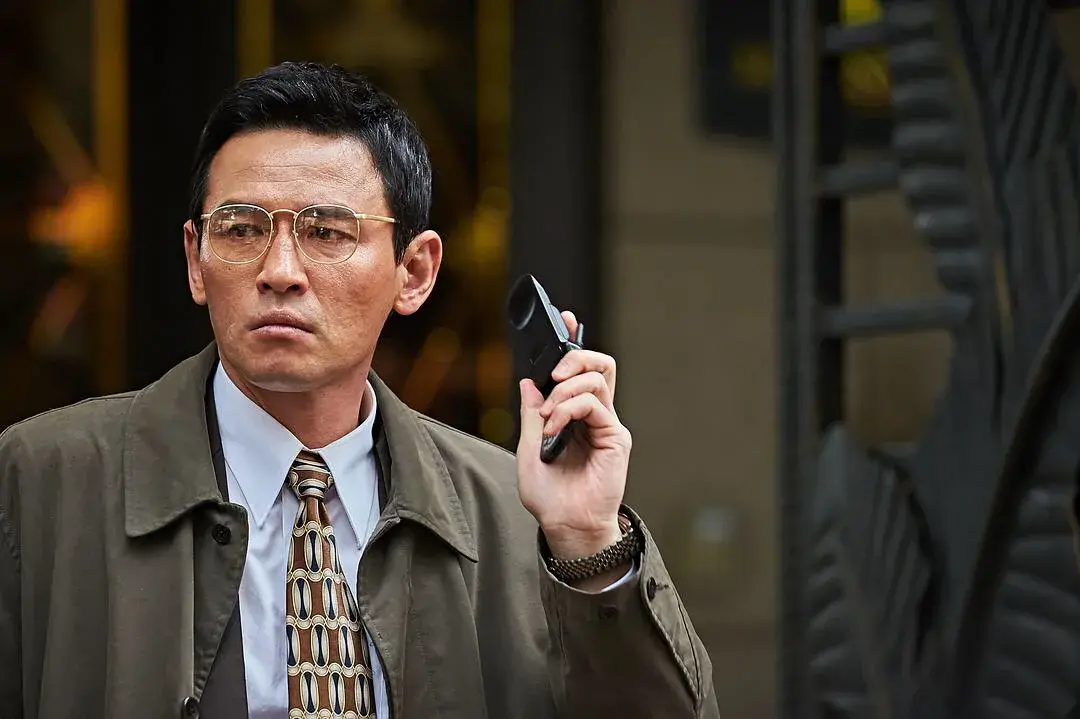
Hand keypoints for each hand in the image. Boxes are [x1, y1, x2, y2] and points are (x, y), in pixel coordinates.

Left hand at [517, 311, 632, 568]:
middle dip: (576, 356)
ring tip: (549, 416)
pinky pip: (595, 404)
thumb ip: (531, 414)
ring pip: (597, 379)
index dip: (575, 343)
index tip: (566, 319)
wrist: (565, 525)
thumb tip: (529, 382)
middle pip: (598, 365)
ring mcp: (606, 425)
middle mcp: (594, 416)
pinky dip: (569, 408)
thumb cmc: (549, 495)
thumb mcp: (527, 448)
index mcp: (574, 415)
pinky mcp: (615, 438)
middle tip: (554, 375)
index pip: (579, 370)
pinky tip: (555, 427)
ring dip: (565, 390)